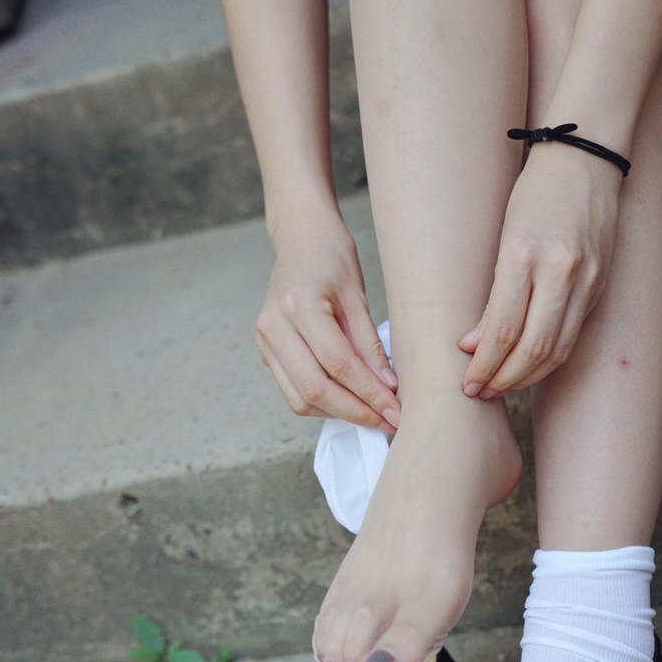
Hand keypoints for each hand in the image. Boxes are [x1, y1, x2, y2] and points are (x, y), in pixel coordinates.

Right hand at [256, 216, 400, 429]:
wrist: (300, 238)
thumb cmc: (332, 258)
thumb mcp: (357, 296)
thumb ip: (369, 345)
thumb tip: (386, 389)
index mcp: (298, 306)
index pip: (339, 365)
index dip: (369, 394)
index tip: (397, 410)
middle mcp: (274, 326)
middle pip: (315, 388)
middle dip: (355, 412)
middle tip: (388, 422)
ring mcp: (264, 341)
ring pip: (300, 398)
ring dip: (338, 414)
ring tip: (373, 416)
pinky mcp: (265, 351)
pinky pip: (293, 391)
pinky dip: (322, 403)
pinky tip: (349, 403)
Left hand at [459, 147, 619, 397]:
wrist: (586, 161)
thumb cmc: (535, 194)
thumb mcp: (503, 237)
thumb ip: (491, 295)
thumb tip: (472, 345)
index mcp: (523, 254)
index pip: (502, 329)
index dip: (484, 365)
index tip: (467, 383)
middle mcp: (559, 270)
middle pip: (532, 348)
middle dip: (503, 379)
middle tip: (480, 393)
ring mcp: (586, 279)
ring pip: (557, 349)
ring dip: (527, 376)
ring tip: (501, 386)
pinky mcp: (600, 284)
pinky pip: (573, 334)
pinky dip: (549, 358)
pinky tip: (529, 366)